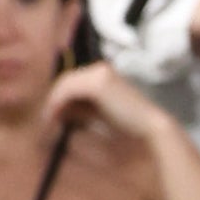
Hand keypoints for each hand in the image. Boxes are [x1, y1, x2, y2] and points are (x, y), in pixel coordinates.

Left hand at [35, 62, 175, 152]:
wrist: (153, 130)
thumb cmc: (134, 128)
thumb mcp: (103, 116)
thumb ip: (84, 111)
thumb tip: (62, 112)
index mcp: (107, 76)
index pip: (75, 82)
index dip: (61, 98)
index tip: (54, 116)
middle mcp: (102, 70)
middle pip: (67, 80)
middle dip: (54, 99)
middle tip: (47, 119)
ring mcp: (100, 73)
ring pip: (65, 83)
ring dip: (53, 101)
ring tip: (48, 120)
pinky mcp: (96, 82)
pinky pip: (68, 89)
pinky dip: (58, 102)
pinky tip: (54, 116)